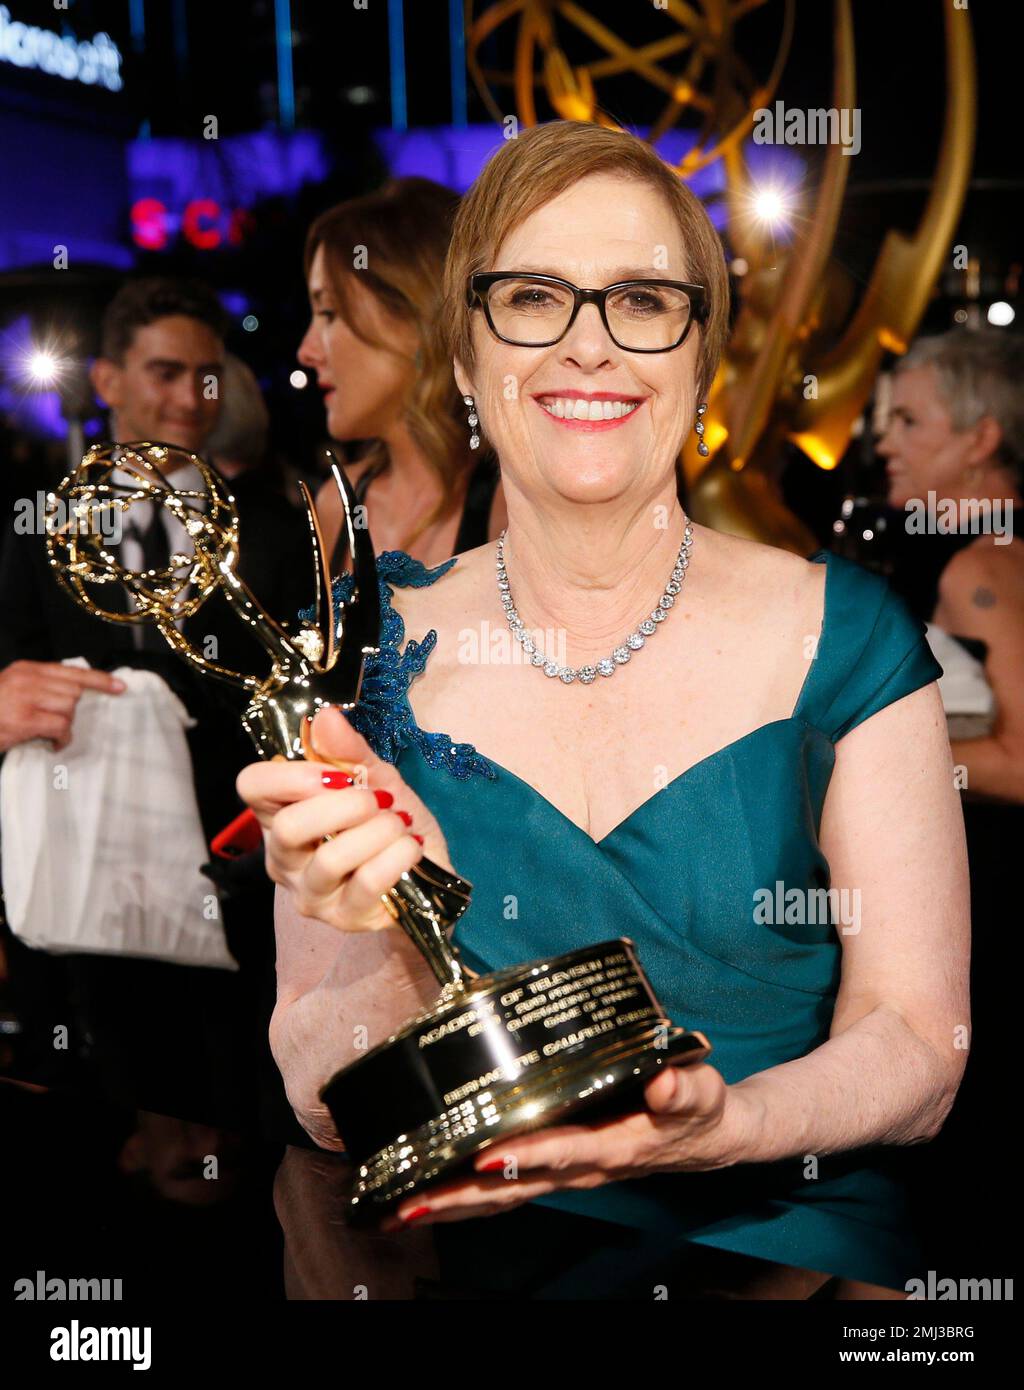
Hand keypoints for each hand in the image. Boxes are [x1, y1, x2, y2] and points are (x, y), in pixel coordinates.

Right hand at [0, 660, 124, 752]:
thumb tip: (72, 695)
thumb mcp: (14, 689)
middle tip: (56, 723)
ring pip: (69, 708)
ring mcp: (26, 698)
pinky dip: (62, 739)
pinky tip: (52, 744)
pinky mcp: (25, 719)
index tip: (120, 686)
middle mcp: (28, 679)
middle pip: (74, 692)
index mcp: (27, 669)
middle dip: (72, 711)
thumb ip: (40, 687)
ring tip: (50, 734)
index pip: (71, 671)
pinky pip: (61, 726)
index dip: (99, 679)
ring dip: (66, 725)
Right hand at [235, 705, 452, 933]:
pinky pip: (367, 882)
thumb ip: (349, 751)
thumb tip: (325, 717)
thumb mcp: (376, 777)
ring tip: (399, 825)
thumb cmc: (391, 822)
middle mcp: (285, 858)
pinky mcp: (344, 919)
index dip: (292, 774)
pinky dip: (398, 855)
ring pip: (330, 859)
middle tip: (377, 800)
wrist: (429, 871)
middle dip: (345, 805)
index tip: (336, 773)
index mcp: (282, 814)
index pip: (252, 787)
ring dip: (378, 831)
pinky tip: (411, 848)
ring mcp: (311, 893)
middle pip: (288, 828)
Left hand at [381, 1062, 753, 1228]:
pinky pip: (506, 1191)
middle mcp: (580, 1167)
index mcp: (611, 1146)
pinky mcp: (557, 1168)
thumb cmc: (698, 1108)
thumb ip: (684, 1087)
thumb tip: (666, 1080)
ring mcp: (565, 1172)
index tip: (482, 1158)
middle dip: (458, 1199)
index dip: (523, 1157)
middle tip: (408, 1204)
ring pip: (502, 1197)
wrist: (707, 1136)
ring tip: (399, 1210)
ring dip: (451, 1206)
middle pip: (513, 1189)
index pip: (560, 1152)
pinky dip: (466, 1198)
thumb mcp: (700, 1092)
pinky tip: (430, 1198)